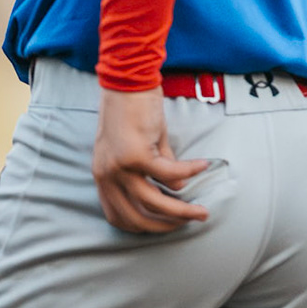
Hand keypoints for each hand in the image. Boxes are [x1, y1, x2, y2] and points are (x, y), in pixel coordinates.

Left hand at [91, 88, 209, 232]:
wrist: (127, 81)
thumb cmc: (133, 109)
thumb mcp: (143, 144)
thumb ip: (157, 167)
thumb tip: (177, 190)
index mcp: (103, 175)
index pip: (117, 215)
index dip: (140, 226)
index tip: (163, 225)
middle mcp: (107, 175)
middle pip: (136, 216)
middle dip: (165, 225)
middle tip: (188, 223)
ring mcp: (120, 167)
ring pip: (154, 201)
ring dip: (182, 211)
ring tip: (202, 211)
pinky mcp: (137, 155)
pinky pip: (170, 174)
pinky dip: (189, 173)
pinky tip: (203, 166)